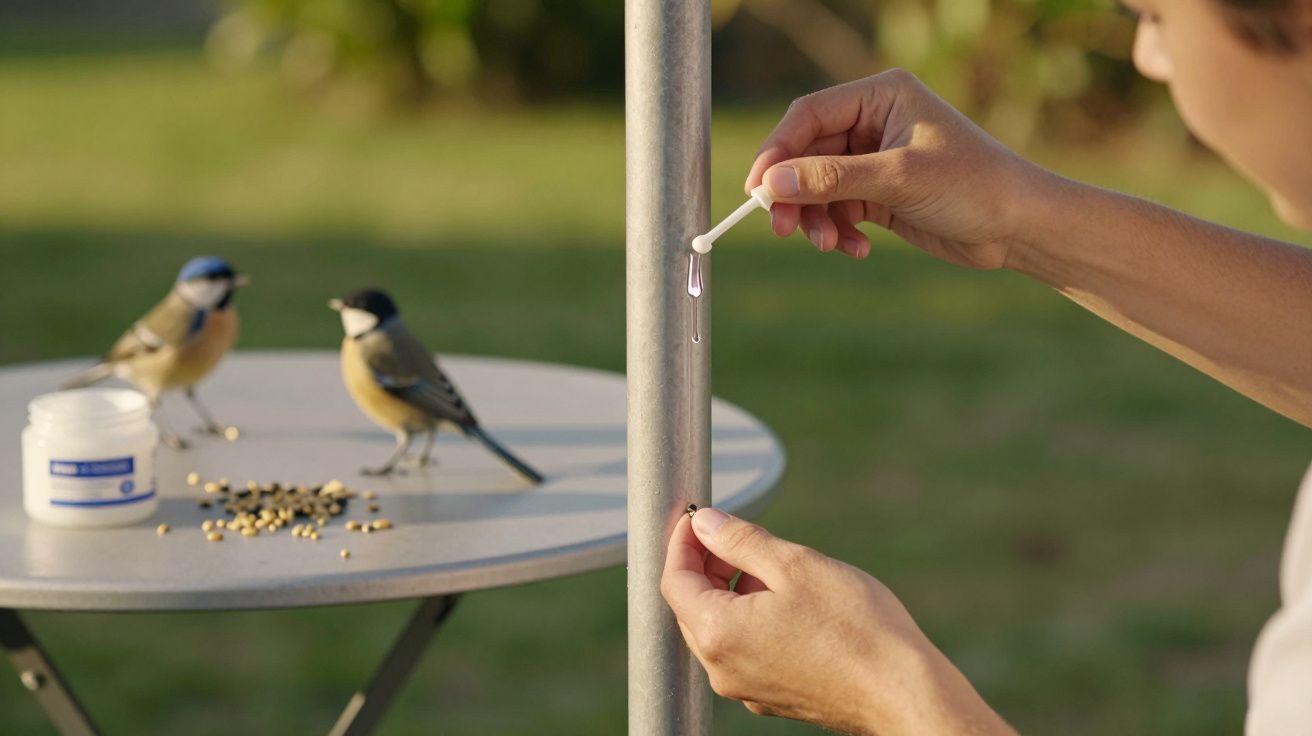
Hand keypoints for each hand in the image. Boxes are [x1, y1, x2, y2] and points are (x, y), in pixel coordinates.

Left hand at [661, 507, 1015, 735]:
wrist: (904, 691)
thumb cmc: (855, 627)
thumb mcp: (795, 565)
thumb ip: (740, 541)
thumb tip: (705, 524)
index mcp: (719, 633)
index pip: (674, 581)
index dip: (682, 542)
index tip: (698, 516)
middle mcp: (723, 669)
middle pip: (692, 607)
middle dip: (705, 565)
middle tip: (733, 534)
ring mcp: (746, 688)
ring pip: (718, 629)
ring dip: (730, 591)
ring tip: (770, 566)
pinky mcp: (771, 696)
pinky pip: (743, 650)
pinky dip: (750, 618)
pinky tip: (786, 601)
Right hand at [745, 69, 1052, 268]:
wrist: (1020, 226)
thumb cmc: (972, 186)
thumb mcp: (897, 179)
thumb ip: (831, 178)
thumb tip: (771, 185)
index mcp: (881, 96)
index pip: (808, 116)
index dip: (777, 152)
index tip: (757, 192)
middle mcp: (874, 121)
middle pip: (807, 154)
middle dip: (796, 195)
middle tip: (783, 228)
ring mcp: (875, 158)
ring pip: (818, 187)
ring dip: (818, 219)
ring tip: (832, 246)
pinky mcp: (880, 193)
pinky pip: (839, 210)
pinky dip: (840, 231)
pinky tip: (857, 249)